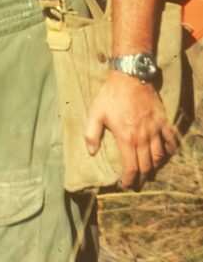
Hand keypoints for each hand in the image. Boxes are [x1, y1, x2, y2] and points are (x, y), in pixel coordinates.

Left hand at [84, 72, 178, 188]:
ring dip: (155, 167)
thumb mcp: (95, 113)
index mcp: (127, 138)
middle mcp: (143, 138)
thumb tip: (91, 152)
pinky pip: (171, 139)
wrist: (130, 76)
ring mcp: (155, 129)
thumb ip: (91, 134)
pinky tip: (167, 154)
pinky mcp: (162, 120)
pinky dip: (170, 150)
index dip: (128, 180)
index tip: (124, 185)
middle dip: (142, 178)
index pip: (131, 168)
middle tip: (137, 184)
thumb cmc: (111, 95)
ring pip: (159, 156)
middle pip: (147, 166)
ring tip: (150, 172)